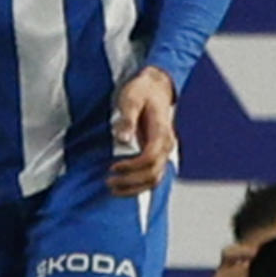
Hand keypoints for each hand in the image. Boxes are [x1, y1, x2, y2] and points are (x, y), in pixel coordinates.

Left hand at [108, 65, 175, 195]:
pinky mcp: (159, 154)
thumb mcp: (131, 99)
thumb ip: (127, 119)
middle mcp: (167, 145)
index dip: (132, 166)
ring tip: (113, 189)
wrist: (155, 87)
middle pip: (154, 173)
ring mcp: (165, 151)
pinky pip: (153, 176)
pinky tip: (123, 186)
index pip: (150, 158)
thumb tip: (123, 139)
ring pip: (155, 179)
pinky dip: (139, 185)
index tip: (113, 168)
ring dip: (135, 188)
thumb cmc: (142, 92)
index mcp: (162, 132)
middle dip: (131, 181)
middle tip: (108, 181)